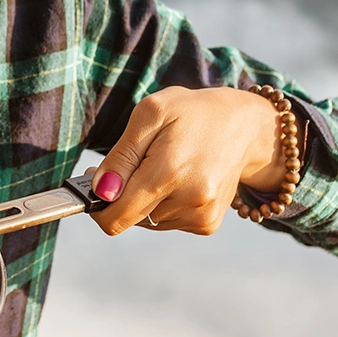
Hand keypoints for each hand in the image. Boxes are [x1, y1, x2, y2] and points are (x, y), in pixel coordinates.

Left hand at [87, 86, 283, 235]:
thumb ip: (121, 156)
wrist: (243, 126)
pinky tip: (179, 179)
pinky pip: (167, 222)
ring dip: (145, 198)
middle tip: (133, 162)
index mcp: (169, 172)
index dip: (97, 205)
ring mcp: (201, 215)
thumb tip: (101, 191)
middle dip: (121, 196)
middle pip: (129, 219)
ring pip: (147, 221)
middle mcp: (189, 201)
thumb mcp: (150, 114)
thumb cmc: (191, 113)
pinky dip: (164, 204)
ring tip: (165, 165)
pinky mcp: (208, 224)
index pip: (116, 216)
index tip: (93, 183)